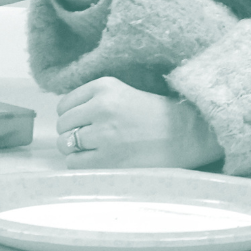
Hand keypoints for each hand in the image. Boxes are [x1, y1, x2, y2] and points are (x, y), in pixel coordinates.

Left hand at [56, 77, 223, 169]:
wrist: (186, 134)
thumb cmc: (157, 116)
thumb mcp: (123, 93)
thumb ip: (94, 100)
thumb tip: (65, 118)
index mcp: (104, 86)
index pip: (65, 104)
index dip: (73, 117)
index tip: (85, 124)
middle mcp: (100, 106)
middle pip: (64, 124)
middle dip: (73, 134)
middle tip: (93, 139)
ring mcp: (103, 133)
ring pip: (66, 145)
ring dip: (77, 151)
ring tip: (98, 151)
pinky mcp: (106, 158)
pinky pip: (75, 163)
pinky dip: (83, 165)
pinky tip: (101, 161)